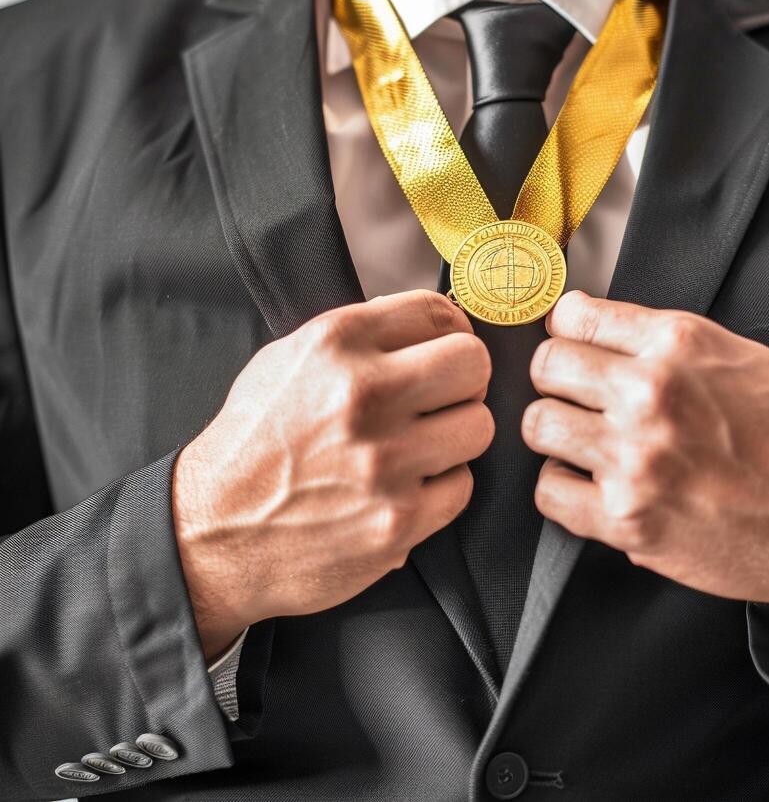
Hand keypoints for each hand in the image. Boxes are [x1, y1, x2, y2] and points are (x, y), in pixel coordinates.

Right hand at [172, 290, 493, 659]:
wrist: (213, 534)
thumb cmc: (252, 445)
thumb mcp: (287, 362)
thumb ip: (357, 338)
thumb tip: (424, 325)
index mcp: (337, 345)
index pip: (436, 311)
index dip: (452, 329)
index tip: (448, 346)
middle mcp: (364, 396)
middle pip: (473, 363)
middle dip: (465, 379)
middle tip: (445, 397)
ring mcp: (385, 461)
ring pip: (478, 426)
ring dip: (456, 436)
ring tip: (423, 445)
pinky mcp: (399, 520)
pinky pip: (462, 486)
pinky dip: (441, 488)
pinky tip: (407, 486)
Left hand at [522, 290, 768, 640]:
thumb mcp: (740, 356)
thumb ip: (664, 338)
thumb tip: (593, 322)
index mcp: (677, 345)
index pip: (574, 317)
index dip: (566, 330)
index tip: (569, 342)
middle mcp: (650, 395)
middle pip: (547, 366)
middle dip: (556, 378)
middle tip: (574, 394)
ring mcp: (634, 459)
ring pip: (539, 425)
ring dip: (556, 432)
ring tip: (583, 440)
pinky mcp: (626, 519)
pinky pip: (550, 492)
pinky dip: (563, 488)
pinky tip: (589, 484)